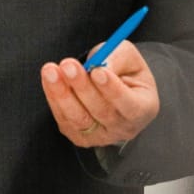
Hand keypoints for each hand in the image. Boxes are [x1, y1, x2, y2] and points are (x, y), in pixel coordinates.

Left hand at [39, 41, 159, 148]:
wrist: (114, 88)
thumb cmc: (124, 71)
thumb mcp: (128, 57)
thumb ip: (116, 58)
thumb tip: (97, 63)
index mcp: (144, 107)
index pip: (129, 104)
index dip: (113, 89)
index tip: (98, 71)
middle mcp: (124, 127)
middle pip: (101, 112)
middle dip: (82, 86)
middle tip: (68, 65)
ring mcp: (102, 136)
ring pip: (79, 119)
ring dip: (62, 94)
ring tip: (51, 71)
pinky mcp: (80, 136)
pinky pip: (64, 120)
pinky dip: (54, 98)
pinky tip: (49, 79)